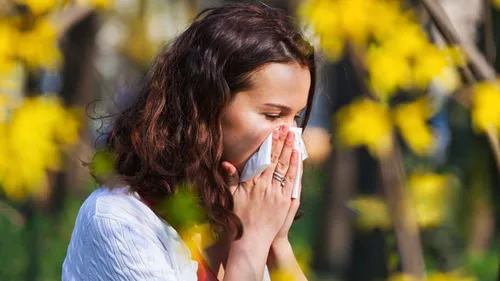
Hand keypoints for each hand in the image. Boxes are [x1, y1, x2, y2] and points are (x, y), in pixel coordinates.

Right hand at [221, 125, 298, 244]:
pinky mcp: (285, 202)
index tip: (274, 132)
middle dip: (281, 142)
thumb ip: (230, 179)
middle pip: (276, 160)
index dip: (270, 144)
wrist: (251, 240)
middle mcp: (265, 187)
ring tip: (293, 137)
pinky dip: (295, 168)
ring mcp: (276, 194)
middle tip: (286, 129)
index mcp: (252, 184)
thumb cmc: (239, 218)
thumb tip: (226, 163)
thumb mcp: (231, 197)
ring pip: (285, 168)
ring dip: (290, 151)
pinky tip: (296, 156)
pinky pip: (291, 181)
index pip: (263, 159)